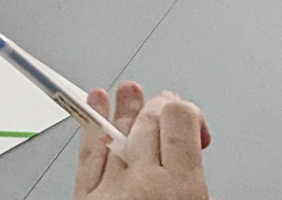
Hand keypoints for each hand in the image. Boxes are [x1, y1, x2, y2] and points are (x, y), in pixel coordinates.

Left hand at [74, 83, 211, 199]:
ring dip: (126, 109)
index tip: (193, 121)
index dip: (188, 112)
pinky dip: (92, 124)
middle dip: (159, 107)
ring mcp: (110, 187)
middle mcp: (143, 182)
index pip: (179, 120)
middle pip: (149, 121)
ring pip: (117, 131)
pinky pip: (88, 153)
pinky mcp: (85, 197)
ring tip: (129, 92)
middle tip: (166, 105)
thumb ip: (196, 181)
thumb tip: (192, 155)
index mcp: (181, 188)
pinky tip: (95, 106)